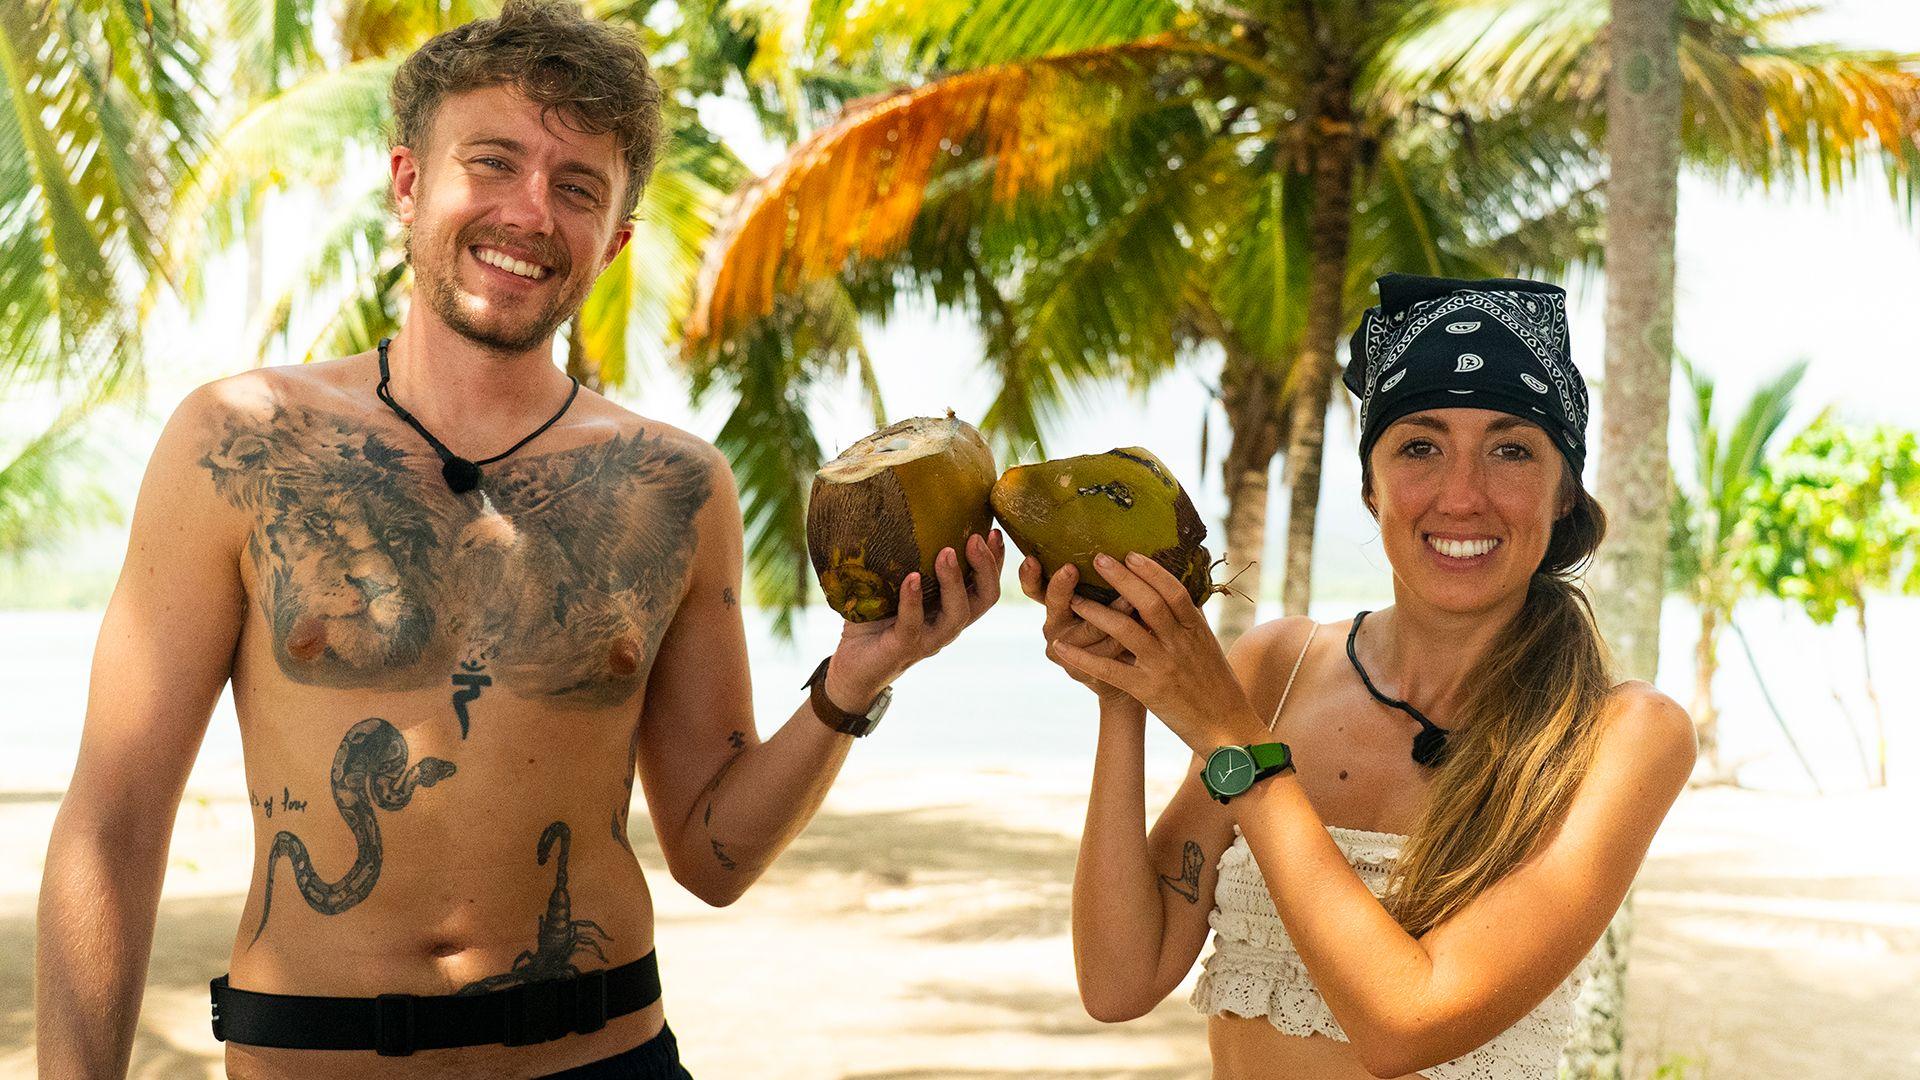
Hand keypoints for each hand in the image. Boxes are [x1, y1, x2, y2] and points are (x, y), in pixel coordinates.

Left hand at [825, 529, 1005, 705]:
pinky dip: (913, 600)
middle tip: (976, 537)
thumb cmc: (875, 622)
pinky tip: (911, 579)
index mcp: (951, 608)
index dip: (996, 560)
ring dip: (955, 580)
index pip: (985, 584)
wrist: (852, 668)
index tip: (994, 530)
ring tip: (946, 553)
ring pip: (958, 613)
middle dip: (986, 567)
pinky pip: (913, 624)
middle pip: (985, 598)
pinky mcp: (904, 648)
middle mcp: (947, 624)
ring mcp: (928, 639)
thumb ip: (906, 560)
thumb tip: (899, 512)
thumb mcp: (893, 586)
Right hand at [1018, 556, 1135, 706]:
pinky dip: (1126, 637)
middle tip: (1069, 569)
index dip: (1029, 575)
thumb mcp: (1099, 600)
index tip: (1032, 559)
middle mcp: (1054, 627)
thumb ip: (1098, 580)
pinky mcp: (1081, 671)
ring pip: (1089, 627)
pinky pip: (1107, 652)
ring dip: (1114, 612)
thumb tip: (1108, 546)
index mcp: (1055, 606)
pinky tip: (1144, 626)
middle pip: (1055, 604)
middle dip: (1062, 586)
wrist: (1122, 675)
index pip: (1034, 588)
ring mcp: (1064, 652)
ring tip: (1134, 598)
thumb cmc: (1112, 625)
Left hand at [1050, 552, 1262, 752]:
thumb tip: (1174, 592)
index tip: (1130, 554)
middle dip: (1122, 579)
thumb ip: (1189, 621)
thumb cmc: (1217, 686)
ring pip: (1127, 631)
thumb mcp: (1207, 648)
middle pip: (1149, 603)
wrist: (1228, 730)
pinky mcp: (1148, 691)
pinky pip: (1110, 670)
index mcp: (1196, 630)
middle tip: (1098, 559)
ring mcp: (1164, 667)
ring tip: (1074, 599)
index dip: (1151, 571)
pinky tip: (1061, 648)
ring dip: (1097, 612)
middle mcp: (1181, 644)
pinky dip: (1083, 657)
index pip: (1174, 591)